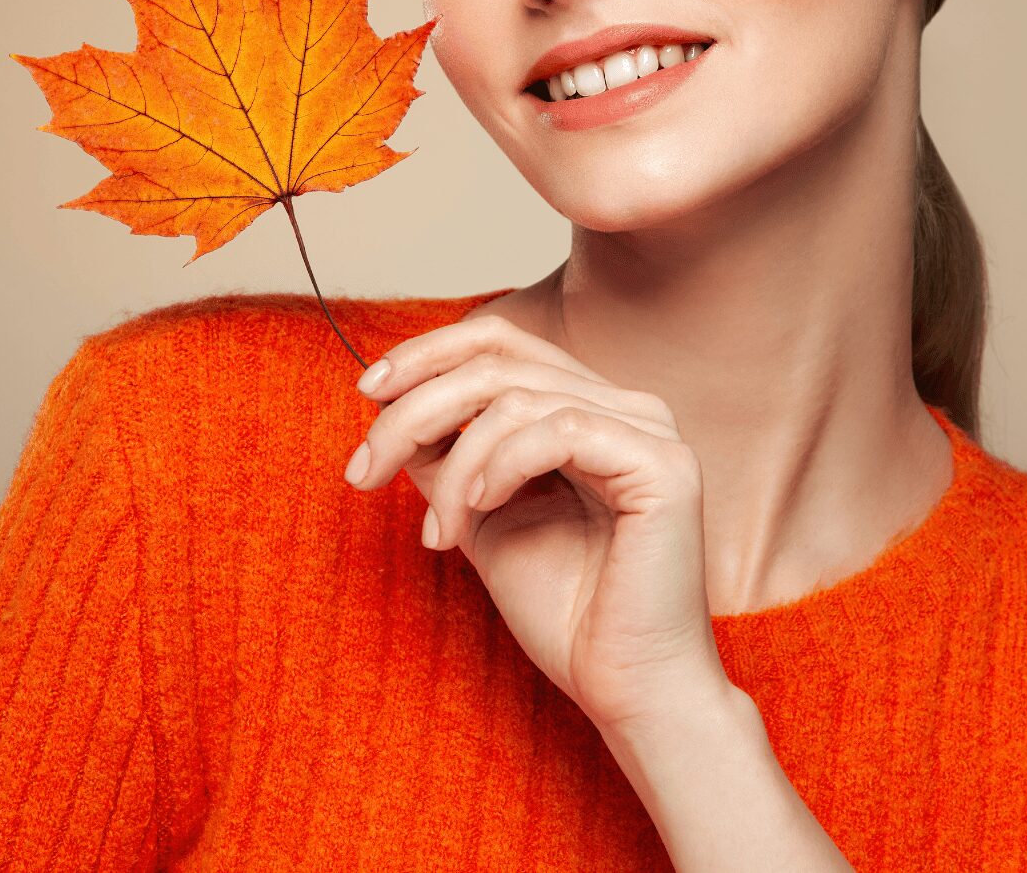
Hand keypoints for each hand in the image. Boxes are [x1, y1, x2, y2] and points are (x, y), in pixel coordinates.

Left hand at [345, 312, 731, 732]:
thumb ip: (447, 455)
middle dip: (413, 410)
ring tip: (440, 532)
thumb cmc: (564, 611)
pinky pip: (559, 430)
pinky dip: (501, 465)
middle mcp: (626, 405)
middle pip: (497, 362)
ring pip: (515, 397)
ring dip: (453, 465)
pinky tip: (480, 510)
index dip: (427, 354)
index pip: (501, 340)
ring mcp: (649, 429)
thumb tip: (387, 400)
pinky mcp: (663, 464)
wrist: (624, 687)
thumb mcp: (481, 514)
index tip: (366, 392)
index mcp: (590, 407)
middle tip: (363, 471)